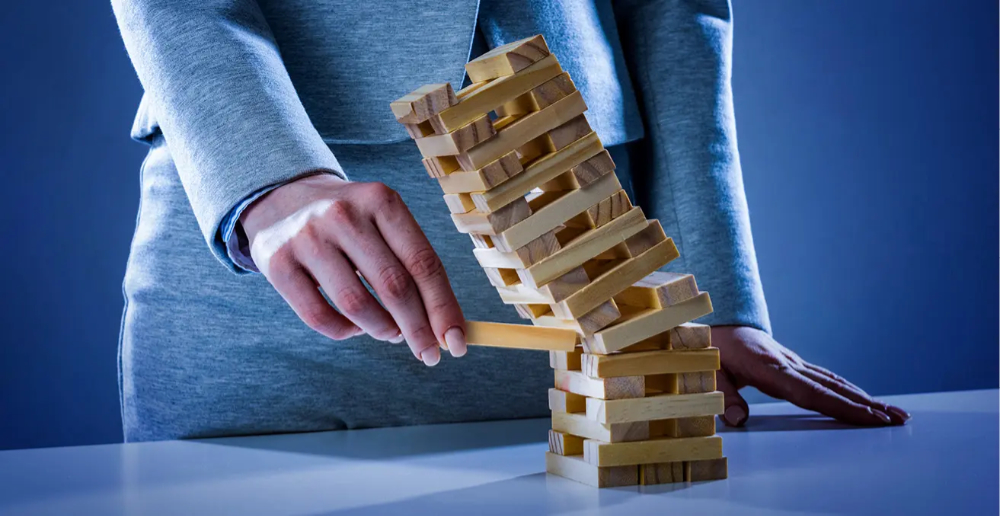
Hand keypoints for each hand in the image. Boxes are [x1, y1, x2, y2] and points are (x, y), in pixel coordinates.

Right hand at [240, 173, 467, 365]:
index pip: (423, 263)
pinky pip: (319, 317)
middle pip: (394, 286)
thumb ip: (413, 266)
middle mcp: (343, 214)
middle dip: (418, 329)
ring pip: (357, 305)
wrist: (282, 200)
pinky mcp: (276, 263)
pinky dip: (345, 332)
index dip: (444, 308)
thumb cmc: (350, 223)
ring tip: (390, 332)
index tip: (457, 342)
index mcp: (381, 201)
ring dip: (382, 330)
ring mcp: (306, 237)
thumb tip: (446, 327)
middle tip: (429, 354)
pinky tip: (355, 327)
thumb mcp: (383, 223)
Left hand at [712, 325, 909, 426]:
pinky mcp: (790, 363)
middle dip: (867, 405)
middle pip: (832, 387)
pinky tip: (861, 399)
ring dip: (863, 397)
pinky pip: (823, 378)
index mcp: (768, 368)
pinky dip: (845, 390)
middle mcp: (786, 363)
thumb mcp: (708, 371)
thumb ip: (722, 395)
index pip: (811, 393)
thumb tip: (738, 420)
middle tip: (899, 418)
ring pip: (832, 381)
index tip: (870, 418)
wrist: (710, 320)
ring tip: (891, 412)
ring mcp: (790, 361)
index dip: (842, 407)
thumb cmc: (708, 348)